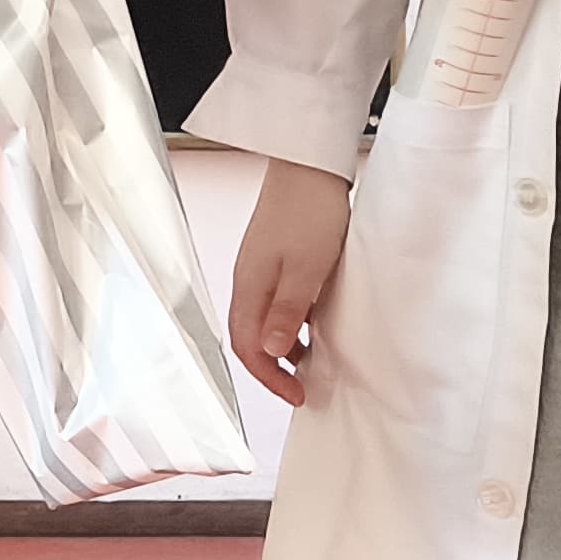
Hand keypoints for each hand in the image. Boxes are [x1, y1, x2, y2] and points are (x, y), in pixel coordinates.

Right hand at [226, 158, 353, 406]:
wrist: (310, 164)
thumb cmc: (310, 210)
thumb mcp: (307, 269)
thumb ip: (287, 312)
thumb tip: (270, 352)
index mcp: (249, 286)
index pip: (247, 347)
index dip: (270, 378)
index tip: (296, 395)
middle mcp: (247, 280)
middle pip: (249, 337)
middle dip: (272, 368)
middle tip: (302, 387)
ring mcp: (259, 268)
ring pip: (262, 321)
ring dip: (282, 347)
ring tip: (311, 361)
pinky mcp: (273, 257)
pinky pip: (274, 303)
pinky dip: (290, 324)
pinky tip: (313, 324)